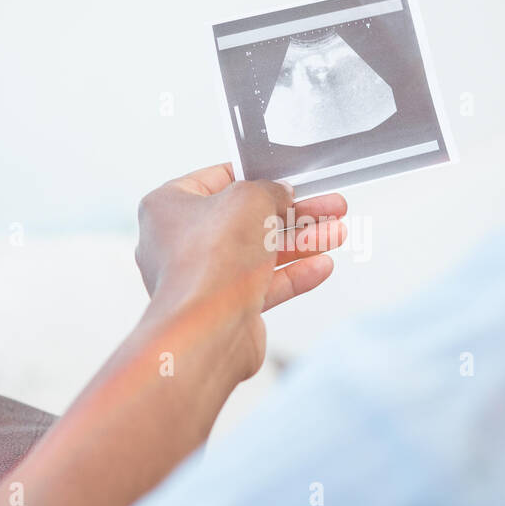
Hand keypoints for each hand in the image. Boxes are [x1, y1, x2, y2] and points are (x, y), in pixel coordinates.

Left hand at [135, 163, 346, 377]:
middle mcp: (180, 242)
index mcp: (168, 207)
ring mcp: (203, 276)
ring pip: (260, 252)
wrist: (207, 328)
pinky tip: (320, 265)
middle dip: (294, 214)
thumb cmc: (209, 262)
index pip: (219, 180)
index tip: (287, 179)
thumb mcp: (249, 199)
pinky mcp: (225, 306)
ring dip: (301, 242)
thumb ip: (270, 189)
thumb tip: (280, 193)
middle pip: (247, 219)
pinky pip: (264, 285)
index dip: (258, 177)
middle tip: (326, 207)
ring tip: (335, 233)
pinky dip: (294, 275)